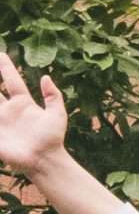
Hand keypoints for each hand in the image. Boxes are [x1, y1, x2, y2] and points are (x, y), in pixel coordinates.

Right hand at [0, 49, 68, 178]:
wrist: (45, 160)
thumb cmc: (52, 139)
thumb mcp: (57, 115)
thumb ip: (53, 96)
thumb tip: (46, 77)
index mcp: (23, 103)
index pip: (12, 80)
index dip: (6, 67)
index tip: (0, 53)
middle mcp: (8, 110)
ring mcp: (0, 121)